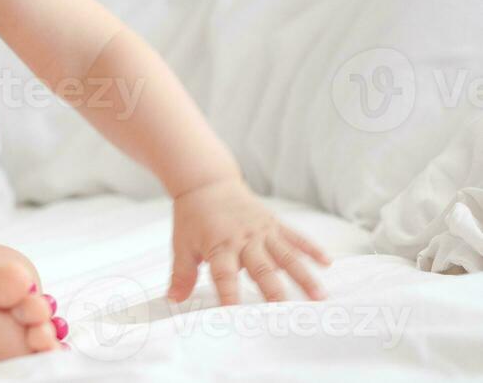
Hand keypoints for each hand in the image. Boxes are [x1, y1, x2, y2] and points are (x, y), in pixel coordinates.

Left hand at [167, 176, 330, 305]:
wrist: (206, 182)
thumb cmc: (193, 216)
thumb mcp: (182, 244)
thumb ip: (181, 274)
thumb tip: (172, 300)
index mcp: (219, 246)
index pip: (224, 275)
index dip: (229, 295)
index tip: (236, 316)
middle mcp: (243, 239)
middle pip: (262, 268)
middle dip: (275, 291)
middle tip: (289, 313)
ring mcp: (261, 230)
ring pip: (286, 255)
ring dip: (303, 275)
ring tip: (319, 296)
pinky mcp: (273, 223)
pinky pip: (295, 236)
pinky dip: (310, 248)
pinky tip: (327, 262)